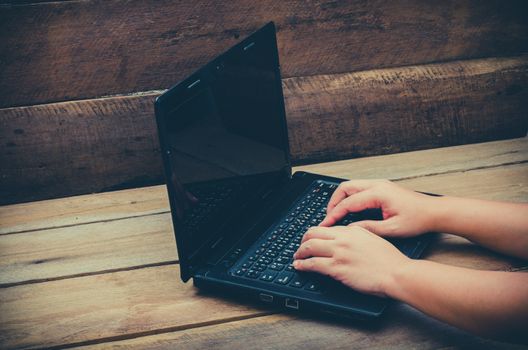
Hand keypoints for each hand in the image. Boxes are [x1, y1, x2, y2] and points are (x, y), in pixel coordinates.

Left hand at [293, 226, 409, 295]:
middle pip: (313, 233)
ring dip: (299, 252)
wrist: (396, 273)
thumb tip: (347, 234)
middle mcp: (343, 239)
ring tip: (296, 256)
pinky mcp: (337, 268)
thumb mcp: (373, 238)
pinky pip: (313, 264)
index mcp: (352, 230)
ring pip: (309, 247)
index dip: (315, 233)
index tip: (312, 239)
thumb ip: (358, 234)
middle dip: (303, 240)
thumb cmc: (389, 260)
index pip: (326, 228)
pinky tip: (299, 266)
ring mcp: (339, 253)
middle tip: (300, 246)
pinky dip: (302, 264)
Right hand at [319, 179, 435, 237]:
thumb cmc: (418, 219)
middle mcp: (377, 185)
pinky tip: (349, 210)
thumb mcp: (392, 229)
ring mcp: (379, 184)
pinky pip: (359, 189)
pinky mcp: (382, 188)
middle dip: (333, 202)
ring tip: (336, 214)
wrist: (434, 212)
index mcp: (378, 193)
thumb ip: (368, 228)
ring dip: (341, 199)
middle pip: (345, 188)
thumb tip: (350, 229)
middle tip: (328, 218)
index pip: (348, 202)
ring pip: (351, 186)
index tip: (326, 224)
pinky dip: (349, 198)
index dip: (334, 214)